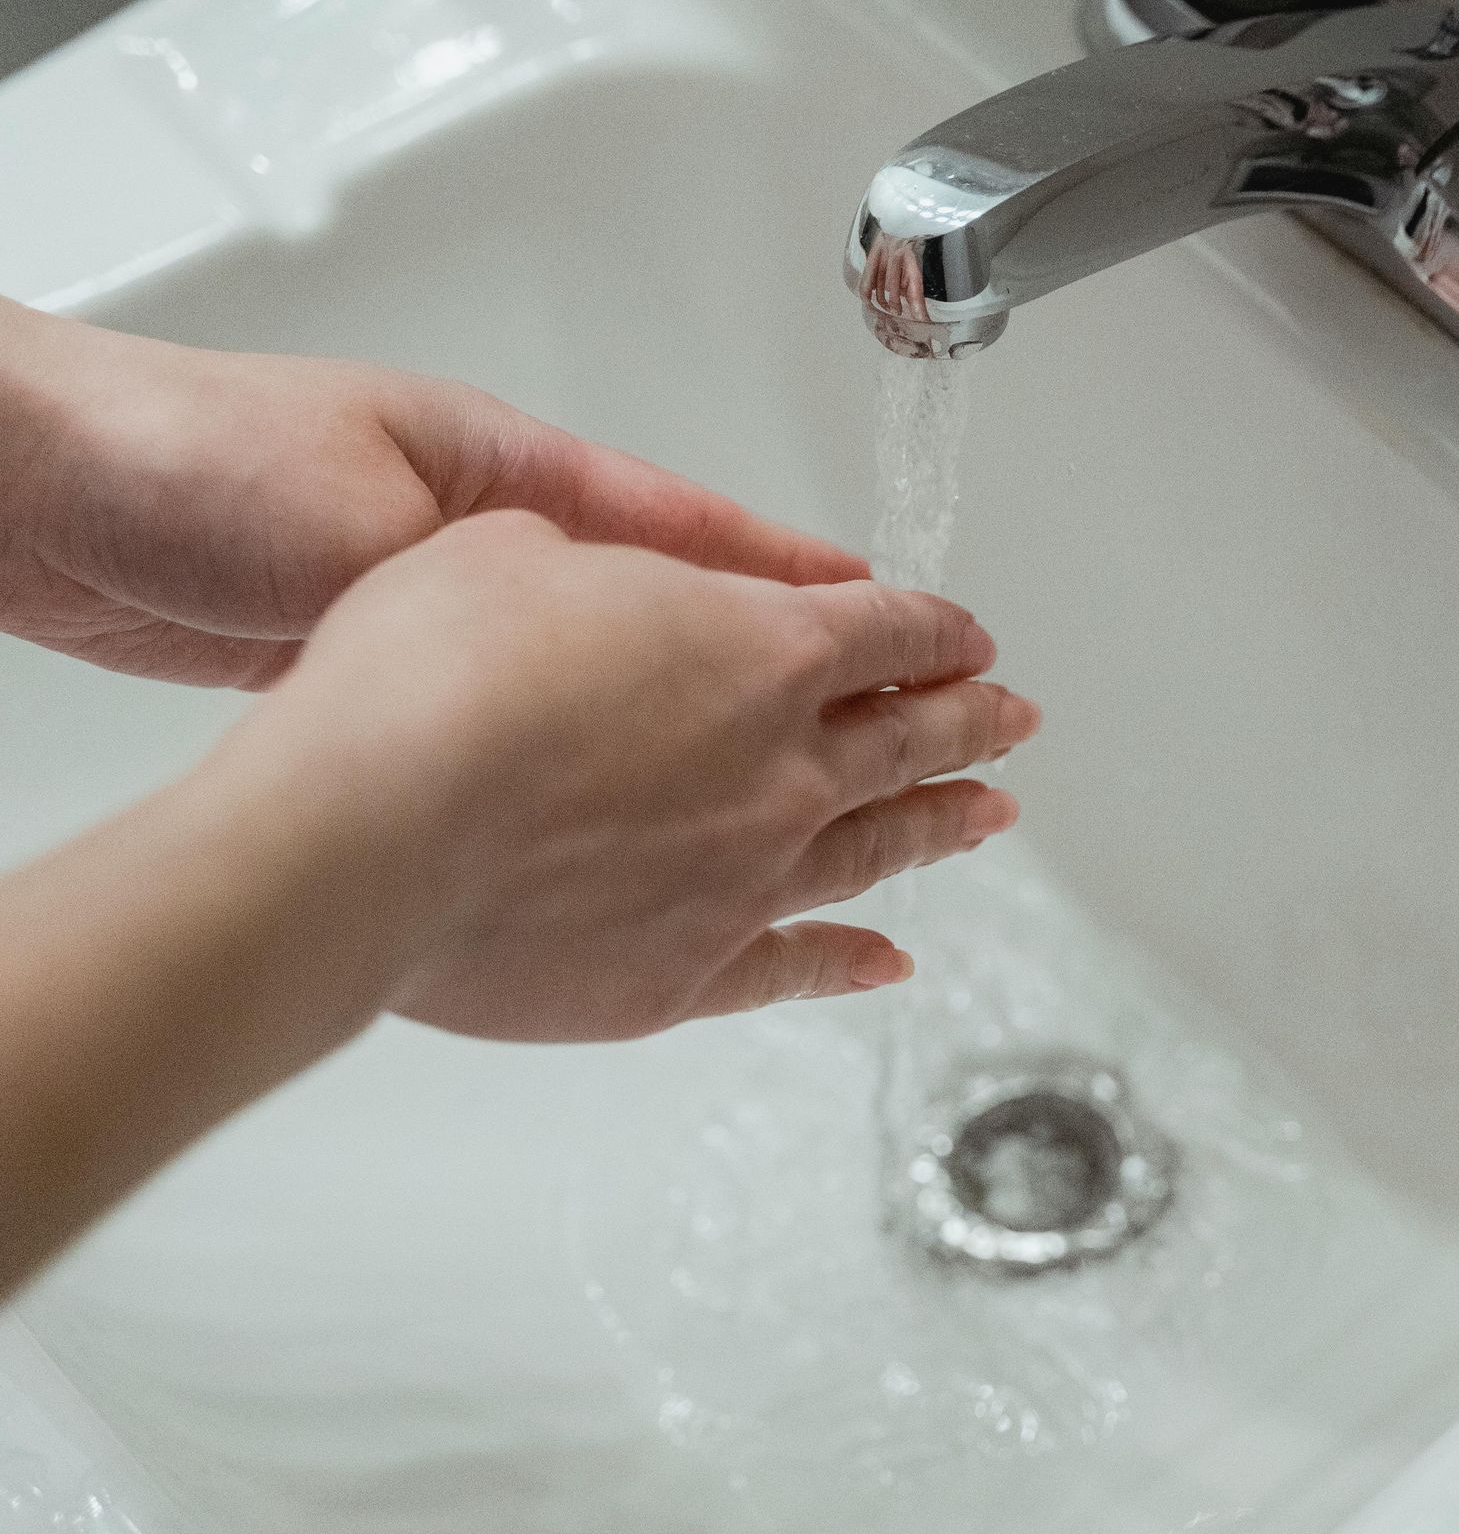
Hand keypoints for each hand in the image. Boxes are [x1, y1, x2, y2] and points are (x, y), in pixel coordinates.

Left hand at [0, 298, 860, 686]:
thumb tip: (585, 656)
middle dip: (779, 655)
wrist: (53, 495)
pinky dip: (586, 751)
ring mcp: (435, 598)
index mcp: (512, 472)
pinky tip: (621, 798)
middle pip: (670, 602)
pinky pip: (521, 713)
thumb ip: (492, 592)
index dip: (806, 583)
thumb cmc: (196, 465)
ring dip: (691, 713)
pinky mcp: (375, 664)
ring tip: (782, 768)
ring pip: (604, 667)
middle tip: (886, 700)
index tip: (903, 618)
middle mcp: (487, 535)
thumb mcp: (378, 524)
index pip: (697, 530)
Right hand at [231, 513, 1039, 1036]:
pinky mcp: (687, 977)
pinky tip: (887, 962)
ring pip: (876, 850)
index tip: (966, 638)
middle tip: (1013, 719)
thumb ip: (593, 575)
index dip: (934, 628)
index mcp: (759, 648)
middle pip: (908, 739)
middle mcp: (781, 769)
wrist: (370, 837)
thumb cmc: (428, 684)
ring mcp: (746, 882)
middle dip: (970, 722)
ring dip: (939, 827)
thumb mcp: (509, 555)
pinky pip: (798, 968)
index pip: (883, 631)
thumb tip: (594, 594)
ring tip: (986, 816)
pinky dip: (852, 963)